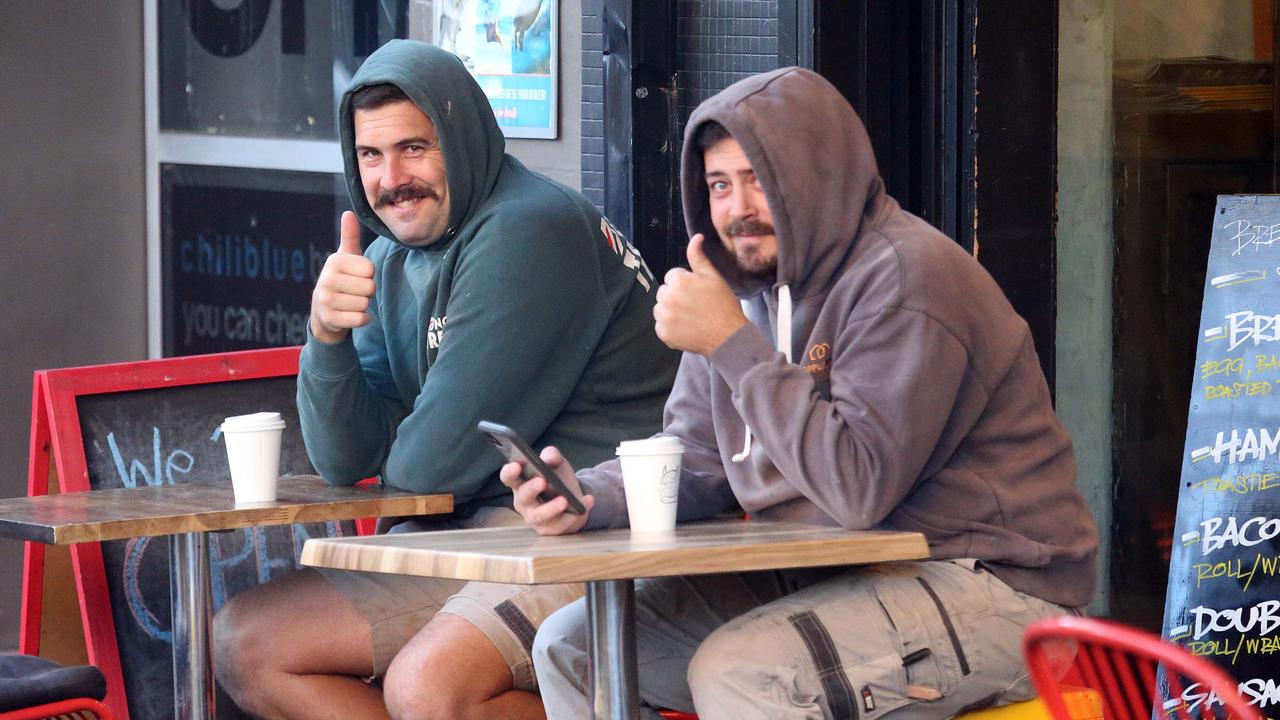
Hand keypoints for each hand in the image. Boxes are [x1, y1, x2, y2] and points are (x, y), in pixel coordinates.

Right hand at [310, 212, 376, 343]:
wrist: (323, 311)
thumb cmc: (341, 279)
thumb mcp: (345, 257)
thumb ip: (350, 236)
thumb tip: (349, 213)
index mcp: (334, 261)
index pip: (370, 269)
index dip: (368, 275)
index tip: (356, 277)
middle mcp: (327, 279)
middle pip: (370, 287)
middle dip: (367, 292)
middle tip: (354, 291)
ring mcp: (326, 300)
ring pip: (365, 304)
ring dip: (363, 306)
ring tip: (351, 302)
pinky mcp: (330, 319)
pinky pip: (361, 319)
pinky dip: (362, 319)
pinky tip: (351, 315)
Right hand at [499, 446, 594, 535]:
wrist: (574, 500)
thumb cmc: (558, 479)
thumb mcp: (556, 463)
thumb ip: (552, 455)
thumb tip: (549, 458)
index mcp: (520, 483)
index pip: (508, 477)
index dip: (509, 472)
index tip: (516, 465)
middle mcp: (523, 502)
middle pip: (522, 497)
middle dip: (531, 489)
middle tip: (542, 480)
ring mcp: (535, 518)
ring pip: (540, 515)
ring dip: (552, 508)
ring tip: (565, 500)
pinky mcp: (551, 529)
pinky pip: (563, 523)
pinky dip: (576, 512)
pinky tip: (587, 500)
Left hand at [654, 234, 747, 354]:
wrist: (727, 336)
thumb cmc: (723, 305)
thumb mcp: (713, 277)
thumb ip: (698, 257)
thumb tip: (696, 237)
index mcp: (678, 281)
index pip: (672, 276)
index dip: (686, 283)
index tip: (697, 292)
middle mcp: (667, 298)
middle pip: (664, 291)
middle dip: (675, 295)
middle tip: (694, 305)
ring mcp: (664, 317)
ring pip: (660, 307)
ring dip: (670, 310)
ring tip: (689, 316)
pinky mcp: (663, 333)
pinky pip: (660, 325)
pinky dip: (670, 326)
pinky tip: (685, 327)